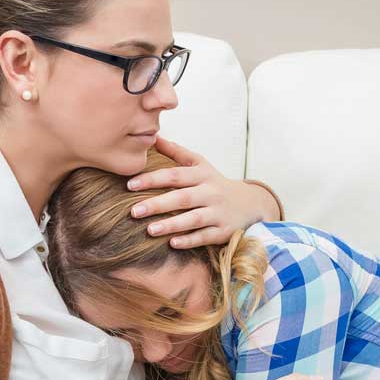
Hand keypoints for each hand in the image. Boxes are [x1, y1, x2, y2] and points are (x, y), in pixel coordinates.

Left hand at [126, 136, 279, 248]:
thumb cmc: (214, 183)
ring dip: (171, 224)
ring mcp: (218, 212)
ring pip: (194, 219)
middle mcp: (211, 192)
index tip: (130, 185)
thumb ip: (176, 152)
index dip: (152, 179)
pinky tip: (172, 243)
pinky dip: (190, 240)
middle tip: (133, 211)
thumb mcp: (200, 164)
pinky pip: (205, 236)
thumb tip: (153, 136)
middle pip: (182, 197)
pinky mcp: (224, 231)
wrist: (250, 203)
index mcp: (202, 175)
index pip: (175, 175)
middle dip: (157, 204)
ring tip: (149, 230)